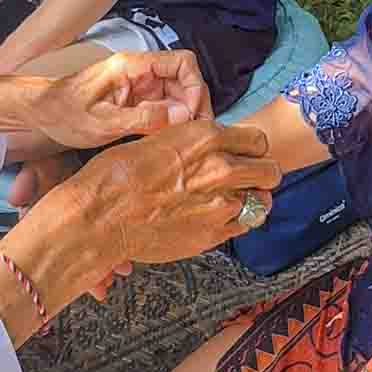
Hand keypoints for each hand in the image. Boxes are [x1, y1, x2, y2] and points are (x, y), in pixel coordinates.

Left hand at [26, 49, 211, 149]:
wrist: (40, 112)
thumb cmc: (64, 112)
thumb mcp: (103, 122)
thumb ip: (144, 118)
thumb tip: (183, 117)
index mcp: (133, 66)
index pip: (183, 62)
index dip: (195, 87)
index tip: (191, 115)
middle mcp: (140, 72)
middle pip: (185, 79)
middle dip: (195, 105)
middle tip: (196, 134)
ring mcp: (139, 86)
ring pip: (178, 95)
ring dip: (186, 115)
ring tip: (184, 140)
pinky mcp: (135, 100)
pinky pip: (164, 107)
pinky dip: (172, 122)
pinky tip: (170, 140)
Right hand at [74, 119, 281, 269]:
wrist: (101, 218)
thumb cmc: (118, 176)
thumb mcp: (158, 139)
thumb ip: (193, 142)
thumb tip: (210, 145)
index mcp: (206, 137)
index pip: (258, 140)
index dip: (252, 149)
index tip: (244, 155)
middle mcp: (221, 168)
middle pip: (270, 170)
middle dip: (261, 173)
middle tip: (248, 179)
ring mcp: (221, 203)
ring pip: (262, 201)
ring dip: (251, 199)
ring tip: (234, 200)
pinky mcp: (214, 234)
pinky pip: (245, 225)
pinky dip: (237, 222)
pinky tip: (218, 218)